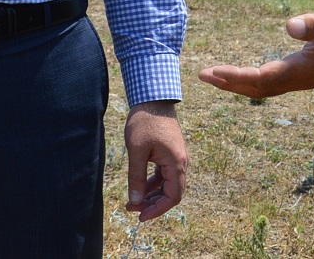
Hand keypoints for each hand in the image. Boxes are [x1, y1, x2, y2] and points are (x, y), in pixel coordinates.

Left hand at [123, 100, 187, 221]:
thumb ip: (137, 177)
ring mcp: (176, 157)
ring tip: (132, 201)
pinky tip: (140, 187)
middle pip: (172, 193)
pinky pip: (165, 175)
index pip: (172, 196)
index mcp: (176, 163)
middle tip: (132, 209)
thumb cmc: (145, 122)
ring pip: (167, 184)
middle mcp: (181, 162)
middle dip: (153, 204)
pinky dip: (153, 183)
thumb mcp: (136, 151)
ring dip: (152, 195)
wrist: (152, 98)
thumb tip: (135, 201)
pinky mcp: (170, 153)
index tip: (140, 216)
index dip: (157, 210)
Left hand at [198, 8, 313, 97]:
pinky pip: (272, 83)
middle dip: (230, 83)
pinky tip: (244, 73)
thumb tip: (289, 25)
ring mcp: (302, 79)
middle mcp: (299, 79)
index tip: (213, 71)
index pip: (262, 77)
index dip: (236, 75)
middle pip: (258, 88)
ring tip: (215, 76)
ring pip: (264, 88)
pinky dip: (252, 80)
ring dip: (238, 83)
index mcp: (302, 69)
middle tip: (203, 75)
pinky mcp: (304, 74)